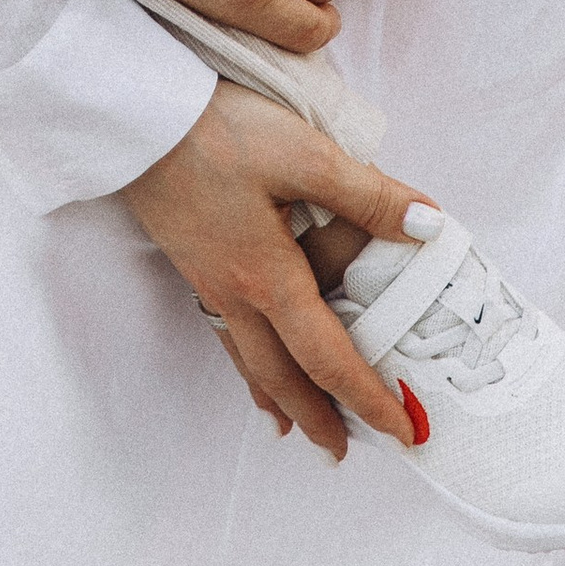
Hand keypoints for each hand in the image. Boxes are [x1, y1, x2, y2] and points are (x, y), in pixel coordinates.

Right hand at [120, 86, 435, 455]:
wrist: (135, 114)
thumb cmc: (216, 130)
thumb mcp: (304, 154)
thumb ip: (367, 194)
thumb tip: (429, 226)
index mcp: (268, 277)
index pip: (328, 356)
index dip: (368, 397)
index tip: (402, 429)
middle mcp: (234, 290)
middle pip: (281, 374)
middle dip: (317, 416)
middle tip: (342, 451)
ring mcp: (206, 277)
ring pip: (246, 357)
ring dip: (276, 395)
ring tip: (290, 425)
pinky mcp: (189, 255)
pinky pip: (222, 330)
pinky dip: (242, 358)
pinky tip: (242, 347)